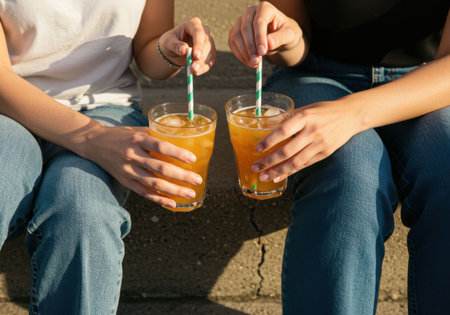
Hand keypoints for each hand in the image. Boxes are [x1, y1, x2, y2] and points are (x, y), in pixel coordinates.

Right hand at [84, 126, 202, 208]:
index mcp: (137, 139)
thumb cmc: (121, 135)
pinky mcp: (125, 181)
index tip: (193, 159)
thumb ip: (156, 135)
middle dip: (181, 176)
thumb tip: (181, 139)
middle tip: (198, 180)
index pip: (160, 146)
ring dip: (174, 190)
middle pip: (160, 168)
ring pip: (154, 183)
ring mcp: (128, 170)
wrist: (94, 143)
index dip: (177, 154)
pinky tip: (172, 203)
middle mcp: (132, 155)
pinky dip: (159, 199)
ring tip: (190, 194)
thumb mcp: (137, 130)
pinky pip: (144, 193)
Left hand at [158, 17, 215, 74]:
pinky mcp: (210, 52)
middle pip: (206, 43)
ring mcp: (208, 41)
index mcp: (193, 24)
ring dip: (202, 64)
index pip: (198, 32)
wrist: (173, 50)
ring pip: (210, 52)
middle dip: (200, 57)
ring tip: (193, 72)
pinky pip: (211, 60)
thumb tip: (184, 50)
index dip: (198, 45)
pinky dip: (205, 67)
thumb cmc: (170, 43)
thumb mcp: (168, 43)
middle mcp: (203, 30)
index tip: (195, 56)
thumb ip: (175, 45)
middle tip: (193, 68)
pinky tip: (197, 72)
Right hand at [228, 1, 301, 66]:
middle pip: (245, 28)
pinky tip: (249, 61)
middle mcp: (250, 12)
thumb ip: (280, 38)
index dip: (259, 37)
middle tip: (256, 61)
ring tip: (254, 63)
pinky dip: (239, 54)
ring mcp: (241, 21)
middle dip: (250, 47)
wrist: (278, 36)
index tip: (262, 52)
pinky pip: (232, 43)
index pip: (259, 21)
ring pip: (236, 36)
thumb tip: (268, 44)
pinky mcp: (235, 31)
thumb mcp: (289, 35)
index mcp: (265, 8)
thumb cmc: (285, 33)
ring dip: (244, 52)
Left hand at [251, 100, 361, 181]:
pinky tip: (279, 176)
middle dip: (269, 161)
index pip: (284, 131)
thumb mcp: (306, 109)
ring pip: (296, 162)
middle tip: (255, 167)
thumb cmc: (323, 111)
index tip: (257, 149)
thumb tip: (268, 127)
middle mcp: (313, 131)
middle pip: (287, 151)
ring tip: (264, 176)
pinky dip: (290, 172)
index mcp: (305, 117)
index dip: (269, 141)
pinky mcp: (326, 153)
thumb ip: (289, 118)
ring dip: (278, 171)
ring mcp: (320, 144)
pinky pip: (305, 165)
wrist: (351, 115)